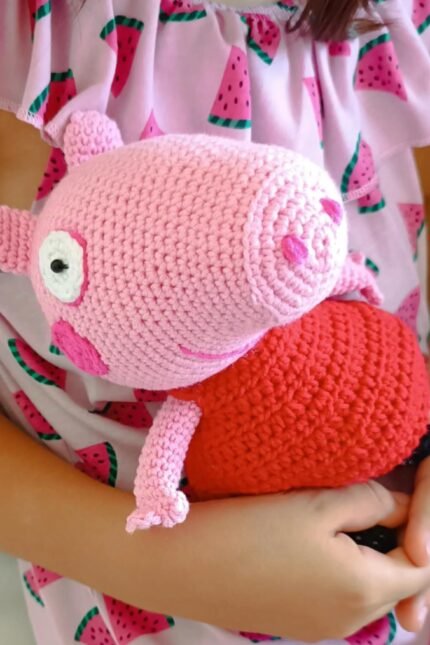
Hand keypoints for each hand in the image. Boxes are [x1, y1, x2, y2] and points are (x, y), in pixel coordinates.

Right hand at [173, 481, 429, 640]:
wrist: (179, 565)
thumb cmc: (249, 529)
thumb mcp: (316, 504)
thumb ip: (371, 501)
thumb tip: (403, 505)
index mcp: (362, 591)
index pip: (423, 563)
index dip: (418, 523)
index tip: (397, 488)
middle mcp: (348, 622)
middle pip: (397, 579)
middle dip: (396, 538)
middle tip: (372, 496)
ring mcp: (319, 629)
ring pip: (367, 588)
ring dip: (368, 553)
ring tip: (343, 513)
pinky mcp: (294, 624)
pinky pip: (338, 597)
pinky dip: (341, 568)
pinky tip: (313, 540)